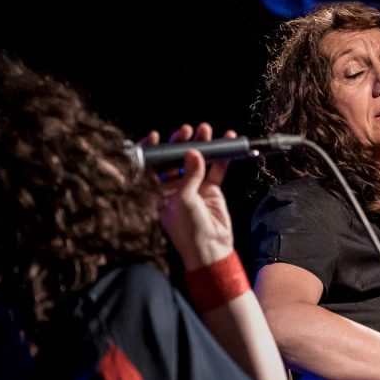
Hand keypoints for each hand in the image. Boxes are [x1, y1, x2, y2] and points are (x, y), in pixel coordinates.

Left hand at [150, 123, 234, 269]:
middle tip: (188, 130)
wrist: (210, 249)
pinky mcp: (211, 190)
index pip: (152, 165)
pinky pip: (216, 169)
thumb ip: (190, 176)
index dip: (153, 150)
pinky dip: (222, 157)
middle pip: (175, 159)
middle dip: (181, 143)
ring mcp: (193, 187)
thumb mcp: (184, 201)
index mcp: (158, 191)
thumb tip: (194, 152)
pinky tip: (228, 144)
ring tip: (207, 130)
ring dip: (202, 145)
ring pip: (197, 160)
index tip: (156, 136)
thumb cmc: (188, 230)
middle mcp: (174, 187)